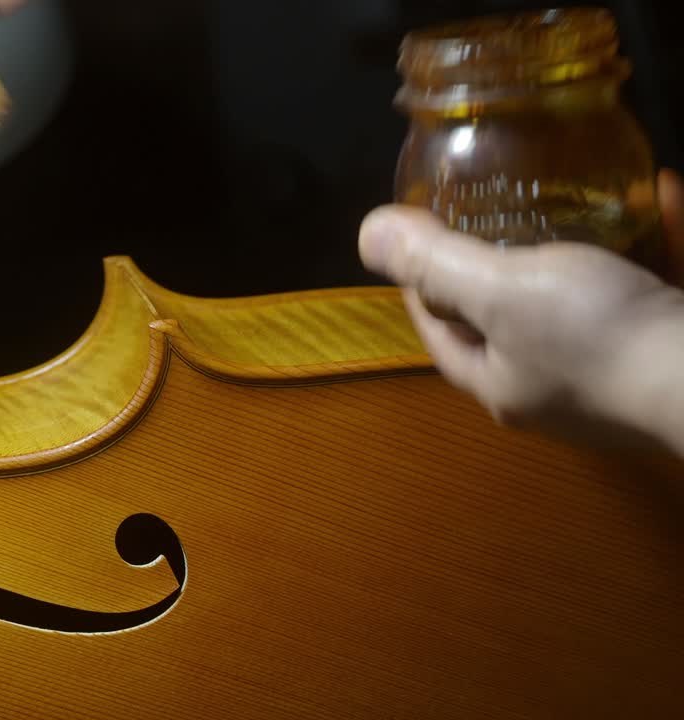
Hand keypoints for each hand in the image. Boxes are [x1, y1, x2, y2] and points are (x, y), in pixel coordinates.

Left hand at [358, 169, 683, 452]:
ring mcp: (619, 375)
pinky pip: (658, 283)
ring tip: (575, 196)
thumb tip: (366, 234)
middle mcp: (556, 389)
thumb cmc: (597, 338)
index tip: (417, 237)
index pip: (440, 333)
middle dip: (503, 266)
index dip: (420, 286)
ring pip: (590, 302)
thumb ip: (436, 262)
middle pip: (511, 320)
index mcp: (501, 384)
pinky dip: (659, 237)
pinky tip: (662, 189)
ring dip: (586, 244)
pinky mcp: (675, 351)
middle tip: (497, 210)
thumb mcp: (500, 290)